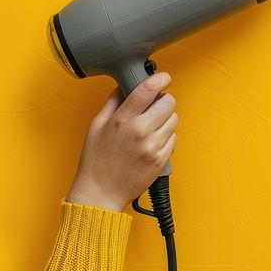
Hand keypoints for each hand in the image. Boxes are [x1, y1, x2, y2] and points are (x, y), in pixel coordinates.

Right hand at [66, 72, 178, 211]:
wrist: (100, 192)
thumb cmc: (96, 160)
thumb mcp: (96, 126)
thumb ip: (113, 102)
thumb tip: (124, 84)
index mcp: (122, 119)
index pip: (148, 89)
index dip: (160, 79)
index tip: (163, 77)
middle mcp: (140, 131)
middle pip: (168, 102)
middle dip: (164, 101)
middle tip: (155, 107)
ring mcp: (152, 146)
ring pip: (174, 119)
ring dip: (166, 119)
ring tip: (151, 127)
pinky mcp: (160, 159)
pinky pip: (174, 138)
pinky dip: (166, 137)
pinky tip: (152, 142)